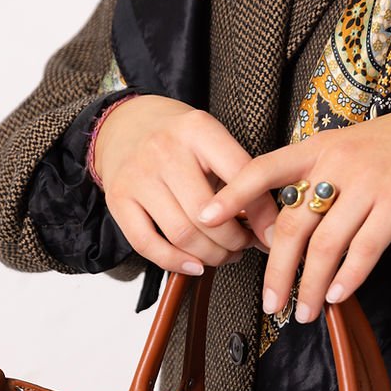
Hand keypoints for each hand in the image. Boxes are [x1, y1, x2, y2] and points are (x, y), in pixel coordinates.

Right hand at [93, 94, 268, 273]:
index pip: (240, 176)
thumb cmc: (179, 140)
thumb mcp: (213, 143)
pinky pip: (147, 244)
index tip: (272, 235)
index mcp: (198, 130)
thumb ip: (241, 179)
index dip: (262, 213)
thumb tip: (270, 231)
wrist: (126, 125)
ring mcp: (138, 175)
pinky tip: (195, 265)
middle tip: (243, 246)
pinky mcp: (118, 199)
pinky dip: (175, 263)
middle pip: (208, 215)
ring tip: (223, 254)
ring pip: (182, 234)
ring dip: (211, 256)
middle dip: (234, 241)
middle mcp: (164, 150)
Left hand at [197, 100, 390, 320]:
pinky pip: (365, 248)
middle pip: (292, 224)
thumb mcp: (352, 147)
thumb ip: (319, 176)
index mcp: (319, 147)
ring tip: (305, 313)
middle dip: (277, 271)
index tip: (205, 215)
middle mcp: (338, 162)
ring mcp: (369, 181)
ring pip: (327, 245)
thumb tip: (288, 222)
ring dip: (313, 286)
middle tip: (270, 304)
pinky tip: (340, 297)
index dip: (233, 192)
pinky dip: (349, 278)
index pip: (264, 167)